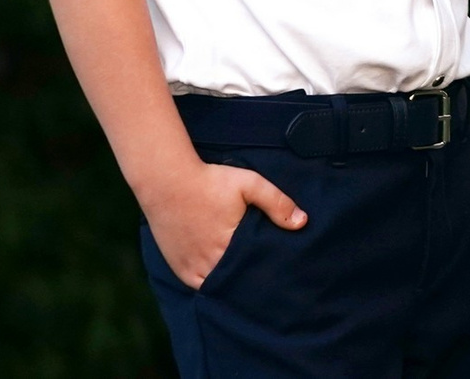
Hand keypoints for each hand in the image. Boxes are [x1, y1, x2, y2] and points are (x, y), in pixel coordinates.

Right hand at [139, 158, 304, 288]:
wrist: (166, 181)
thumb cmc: (209, 181)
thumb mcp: (248, 184)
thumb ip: (276, 203)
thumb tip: (303, 223)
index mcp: (229, 248)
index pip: (255, 272)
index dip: (268, 272)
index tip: (281, 272)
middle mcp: (208, 265)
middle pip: (237, 283)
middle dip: (252, 282)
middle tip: (269, 280)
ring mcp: (191, 270)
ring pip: (219, 288)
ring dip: (232, 285)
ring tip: (249, 281)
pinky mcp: (179, 269)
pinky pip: (200, 286)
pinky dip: (212, 284)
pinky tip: (225, 279)